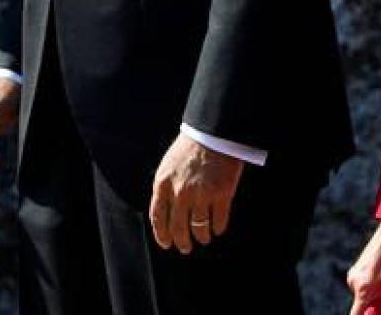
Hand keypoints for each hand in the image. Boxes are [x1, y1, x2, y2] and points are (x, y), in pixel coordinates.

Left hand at [149, 133, 244, 252]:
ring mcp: (201, 194)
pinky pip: (219, 220)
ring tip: (204, 239)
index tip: (167, 244)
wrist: (213, 132)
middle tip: (186, 248)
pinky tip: (218, 229)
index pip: (158, 218)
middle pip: (178, 228)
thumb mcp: (168, 165)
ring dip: (201, 237)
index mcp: (163, 184)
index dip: (162, 235)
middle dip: (182, 242)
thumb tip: (166, 211)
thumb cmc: (191, 147)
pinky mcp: (222, 194)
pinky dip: (218, 228)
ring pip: (199, 227)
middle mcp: (180, 193)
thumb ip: (165, 187)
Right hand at [345, 221, 380, 314]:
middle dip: (374, 305)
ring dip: (372, 294)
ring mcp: (353, 274)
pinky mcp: (356, 268)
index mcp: (364, 288)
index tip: (373, 314)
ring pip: (362, 294)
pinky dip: (370, 285)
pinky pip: (361, 284)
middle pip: (362, 304)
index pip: (356, 314)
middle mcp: (354, 282)